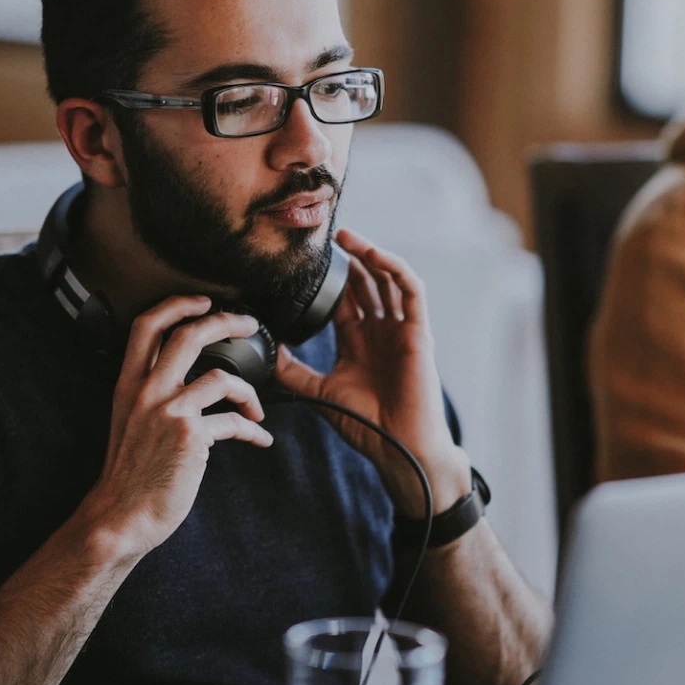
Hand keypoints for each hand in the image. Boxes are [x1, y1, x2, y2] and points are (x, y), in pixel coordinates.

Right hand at [80, 296, 272, 561]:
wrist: (121, 516)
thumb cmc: (130, 473)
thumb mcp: (129, 421)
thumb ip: (152, 394)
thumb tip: (191, 379)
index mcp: (129, 384)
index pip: (146, 326)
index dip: (177, 304)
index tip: (203, 301)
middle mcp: (147, 391)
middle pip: (188, 335)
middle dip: (226, 321)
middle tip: (248, 323)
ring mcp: (169, 412)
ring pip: (222, 377)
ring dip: (250, 391)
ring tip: (258, 407)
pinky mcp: (190, 437)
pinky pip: (234, 422)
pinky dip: (253, 430)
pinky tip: (260, 439)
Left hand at [274, 229, 470, 516]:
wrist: (399, 447)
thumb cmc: (366, 424)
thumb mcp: (319, 392)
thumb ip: (293, 371)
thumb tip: (266, 351)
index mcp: (358, 340)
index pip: (344, 298)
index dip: (329, 277)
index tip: (307, 258)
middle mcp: (380, 330)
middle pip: (365, 282)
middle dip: (348, 258)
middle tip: (326, 237)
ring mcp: (400, 329)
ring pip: (388, 279)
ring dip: (369, 255)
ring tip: (347, 237)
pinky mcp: (419, 331)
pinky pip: (411, 291)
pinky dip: (395, 269)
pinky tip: (375, 256)